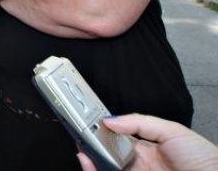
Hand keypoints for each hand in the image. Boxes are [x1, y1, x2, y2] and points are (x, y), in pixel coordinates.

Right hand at [77, 114, 217, 170]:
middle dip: (91, 145)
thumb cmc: (204, 159)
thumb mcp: (172, 132)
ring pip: (106, 168)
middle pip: (107, 155)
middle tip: (80, 135)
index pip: (117, 139)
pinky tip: (90, 163)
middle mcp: (139, 166)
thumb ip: (140, 122)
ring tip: (83, 150)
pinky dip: (96, 170)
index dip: (101, 131)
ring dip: (90, 160)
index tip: (88, 123)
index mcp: (147, 150)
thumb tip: (110, 119)